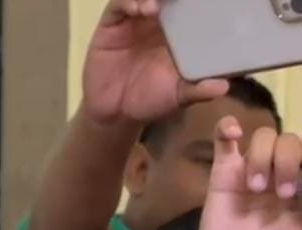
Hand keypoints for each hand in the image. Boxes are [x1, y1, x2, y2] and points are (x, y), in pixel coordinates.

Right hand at [82, 0, 227, 123]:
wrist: (115, 114)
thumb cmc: (150, 101)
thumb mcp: (179, 97)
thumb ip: (198, 90)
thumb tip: (222, 86)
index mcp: (181, 31)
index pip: (192, 5)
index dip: (200, 0)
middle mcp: (159, 21)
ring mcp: (135, 20)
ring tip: (160, 3)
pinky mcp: (111, 24)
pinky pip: (119, 5)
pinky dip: (129, 2)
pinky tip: (141, 9)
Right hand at [191, 118, 301, 229]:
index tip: (299, 189)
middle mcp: (283, 172)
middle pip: (295, 144)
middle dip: (291, 163)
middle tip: (282, 195)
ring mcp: (254, 169)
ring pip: (265, 137)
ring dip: (262, 157)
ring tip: (255, 187)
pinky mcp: (225, 171)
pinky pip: (224, 140)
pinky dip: (226, 128)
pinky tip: (233, 133)